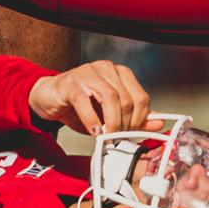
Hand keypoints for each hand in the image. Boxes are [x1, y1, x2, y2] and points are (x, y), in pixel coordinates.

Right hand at [28, 60, 157, 135]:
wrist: (49, 98)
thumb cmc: (80, 106)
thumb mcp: (110, 114)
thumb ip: (135, 117)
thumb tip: (159, 123)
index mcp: (120, 73)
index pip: (141, 97)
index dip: (140, 120)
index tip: (132, 135)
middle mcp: (106, 69)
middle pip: (127, 99)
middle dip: (126, 124)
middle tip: (118, 138)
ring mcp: (87, 73)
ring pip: (111, 97)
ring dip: (112, 122)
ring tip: (107, 136)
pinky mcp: (70, 83)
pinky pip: (85, 102)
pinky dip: (92, 120)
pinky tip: (93, 130)